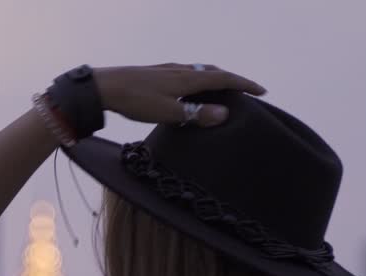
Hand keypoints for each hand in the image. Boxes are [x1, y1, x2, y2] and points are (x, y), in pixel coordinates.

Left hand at [94, 63, 266, 126]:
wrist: (104, 87)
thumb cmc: (135, 100)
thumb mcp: (168, 112)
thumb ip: (196, 114)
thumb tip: (224, 114)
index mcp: (187, 78)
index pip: (224, 78)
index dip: (244, 85)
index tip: (262, 91)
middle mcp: (180, 70)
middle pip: (214, 72)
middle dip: (233, 81)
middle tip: (246, 91)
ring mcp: (168, 70)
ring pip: (199, 72)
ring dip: (215, 80)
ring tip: (223, 91)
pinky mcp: (156, 74)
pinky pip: (186, 75)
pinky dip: (198, 82)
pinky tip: (190, 91)